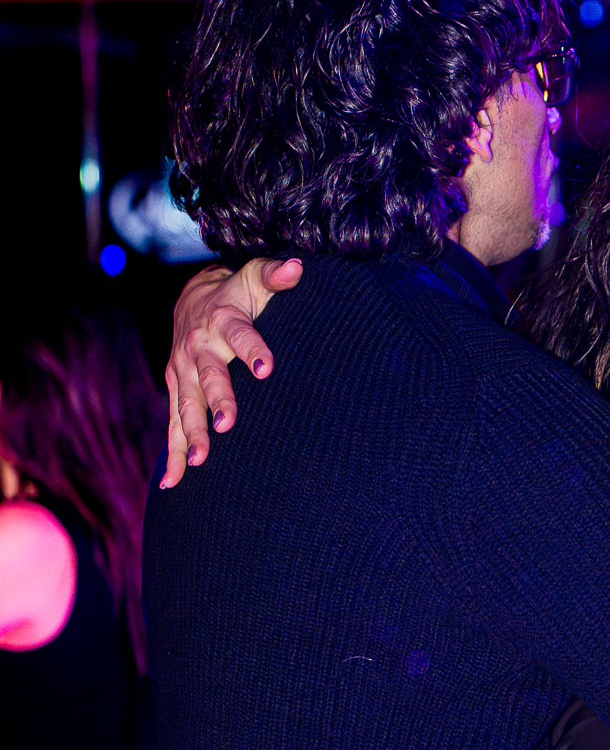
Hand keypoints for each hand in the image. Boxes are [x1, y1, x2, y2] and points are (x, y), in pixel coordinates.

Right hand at [160, 257, 301, 486]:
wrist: (193, 298)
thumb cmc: (237, 293)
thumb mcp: (254, 277)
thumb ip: (275, 275)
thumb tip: (297, 267)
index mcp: (222, 321)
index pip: (241, 335)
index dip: (253, 350)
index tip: (266, 368)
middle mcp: (197, 348)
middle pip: (207, 378)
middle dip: (216, 401)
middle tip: (227, 425)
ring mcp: (181, 371)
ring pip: (185, 406)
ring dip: (191, 434)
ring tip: (200, 461)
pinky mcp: (175, 389)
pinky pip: (172, 425)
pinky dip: (172, 454)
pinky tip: (173, 482)